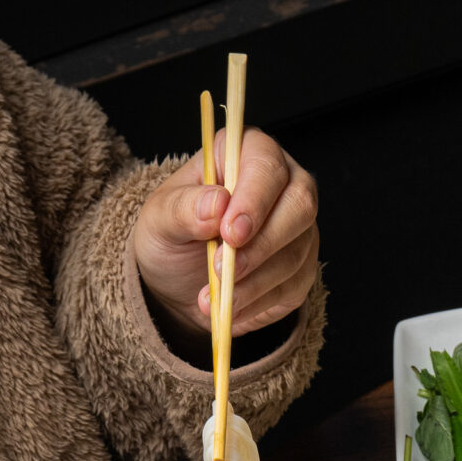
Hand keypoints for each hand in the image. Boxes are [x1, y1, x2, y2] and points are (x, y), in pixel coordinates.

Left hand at [132, 128, 318, 345]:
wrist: (180, 280)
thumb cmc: (173, 234)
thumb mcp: (160, 218)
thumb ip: (183, 208)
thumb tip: (216, 204)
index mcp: (246, 153)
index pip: (266, 164)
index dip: (254, 199)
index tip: (229, 233)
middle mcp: (283, 185)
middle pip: (300, 205)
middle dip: (261, 244)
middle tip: (223, 270)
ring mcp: (297, 229)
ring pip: (296, 253)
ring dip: (253, 282)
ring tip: (213, 297)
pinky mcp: (301, 269)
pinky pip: (292, 287)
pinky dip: (257, 303)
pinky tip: (228, 307)